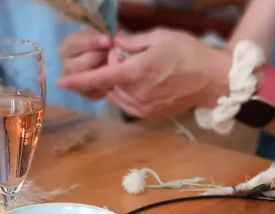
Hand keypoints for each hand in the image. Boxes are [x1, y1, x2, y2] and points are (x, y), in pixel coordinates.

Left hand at [58, 29, 232, 117]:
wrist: (213, 80)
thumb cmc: (190, 54)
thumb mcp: (161, 37)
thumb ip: (133, 41)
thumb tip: (115, 43)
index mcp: (138, 72)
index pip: (100, 77)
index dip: (78, 80)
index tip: (60, 82)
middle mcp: (137, 93)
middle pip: (109, 82)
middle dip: (111, 66)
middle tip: (128, 51)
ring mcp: (143, 107)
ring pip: (116, 93)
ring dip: (118, 80)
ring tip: (139, 66)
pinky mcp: (149, 114)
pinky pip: (127, 102)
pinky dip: (126, 91)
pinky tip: (140, 79)